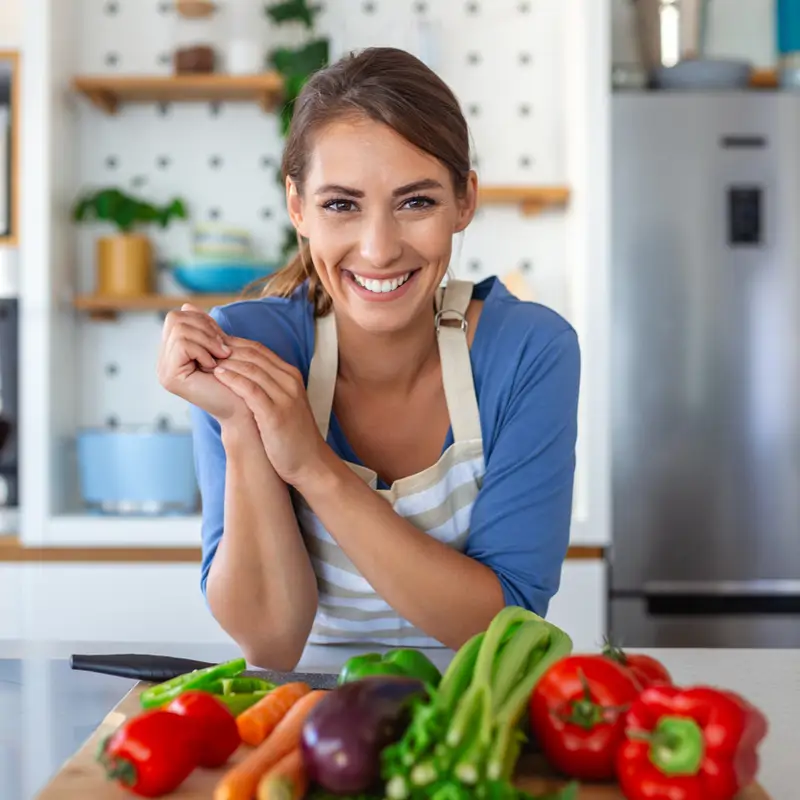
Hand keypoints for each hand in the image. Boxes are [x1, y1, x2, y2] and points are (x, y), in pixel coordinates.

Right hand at [157, 304, 248, 422]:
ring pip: (179, 329)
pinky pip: (182, 344)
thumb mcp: (218, 346)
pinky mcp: (169, 377)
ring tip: (221, 358)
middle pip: (174, 319)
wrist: (245, 408)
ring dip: (207, 340)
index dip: (201, 321)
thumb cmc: (236, 379)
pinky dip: (203, 351)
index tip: (221, 339)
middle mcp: (163, 361)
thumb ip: (203, 328)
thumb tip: (187, 305)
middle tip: (222, 349)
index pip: (176, 317)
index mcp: (173, 353)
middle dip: (204, 328)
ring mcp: (164, 370)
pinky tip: (214, 367)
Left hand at [212, 337, 325, 484]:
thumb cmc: (291, 434)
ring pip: (251, 368)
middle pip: (254, 354)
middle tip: (203, 348)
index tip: (212, 345)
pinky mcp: (275, 414)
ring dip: (226, 362)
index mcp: (291, 376)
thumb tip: (238, 374)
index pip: (259, 349)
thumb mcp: (282, 403)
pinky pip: (251, 389)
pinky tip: (218, 375)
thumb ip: (267, 386)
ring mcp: (285, 397)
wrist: (309, 461)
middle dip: (226, 349)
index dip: (234, 343)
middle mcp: (290, 381)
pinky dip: (233, 379)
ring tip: (205, 360)